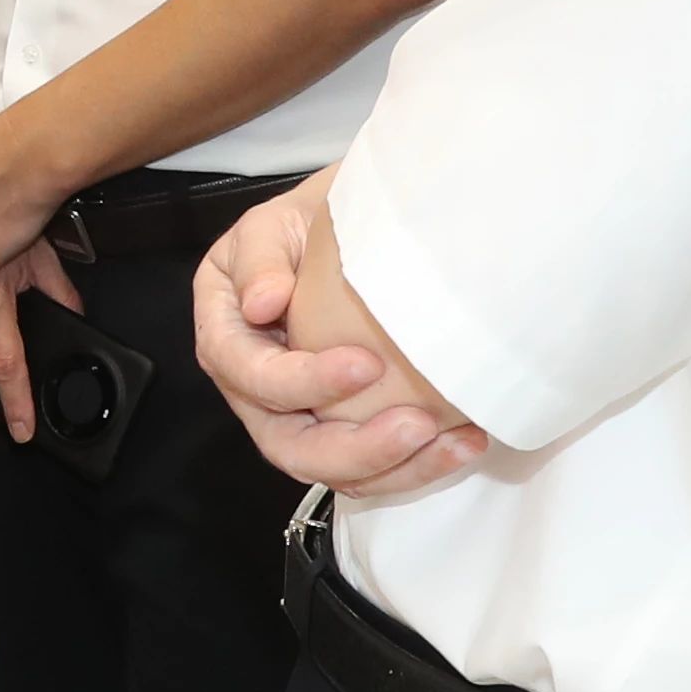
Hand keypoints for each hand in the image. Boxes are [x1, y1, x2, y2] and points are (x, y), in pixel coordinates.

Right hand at [192, 181, 489, 502]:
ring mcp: (300, 415)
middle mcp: (256, 387)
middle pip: (287, 446)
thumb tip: (261, 304)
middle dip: (354, 448)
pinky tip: (464, 442)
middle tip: (417, 426)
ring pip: (334, 469)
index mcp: (227, 334)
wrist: (355, 224)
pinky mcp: (345, 426)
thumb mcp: (273, 222)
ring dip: (395, 468)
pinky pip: (372, 467)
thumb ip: (259, 256)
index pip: (250, 374)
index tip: (366, 363)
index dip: (301, 382)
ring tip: (455, 444)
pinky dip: (417, 465)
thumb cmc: (310, 222)